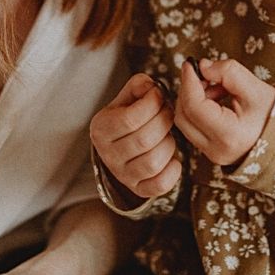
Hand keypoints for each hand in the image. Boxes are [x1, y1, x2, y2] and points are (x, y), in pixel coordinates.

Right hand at [89, 73, 181, 201]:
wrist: (120, 147)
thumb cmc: (127, 117)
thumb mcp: (127, 97)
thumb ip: (139, 85)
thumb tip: (151, 87)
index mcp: (101, 128)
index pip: (130, 118)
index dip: (153, 104)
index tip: (159, 97)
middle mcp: (108, 155)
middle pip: (144, 140)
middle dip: (164, 122)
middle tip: (168, 113)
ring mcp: (122, 174)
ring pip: (153, 162)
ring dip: (168, 144)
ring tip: (166, 135)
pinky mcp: (138, 188)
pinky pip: (160, 185)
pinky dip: (172, 170)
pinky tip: (171, 157)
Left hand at [172, 57, 274, 167]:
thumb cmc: (273, 114)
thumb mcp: (256, 88)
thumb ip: (229, 72)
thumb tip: (202, 66)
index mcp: (229, 135)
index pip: (194, 106)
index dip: (188, 81)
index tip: (190, 63)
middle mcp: (216, 150)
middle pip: (183, 116)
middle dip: (188, 90)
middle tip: (205, 73)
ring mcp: (211, 154)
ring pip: (185, 122)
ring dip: (193, 99)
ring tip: (218, 88)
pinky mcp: (209, 152)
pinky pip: (192, 128)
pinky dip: (198, 109)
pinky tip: (217, 100)